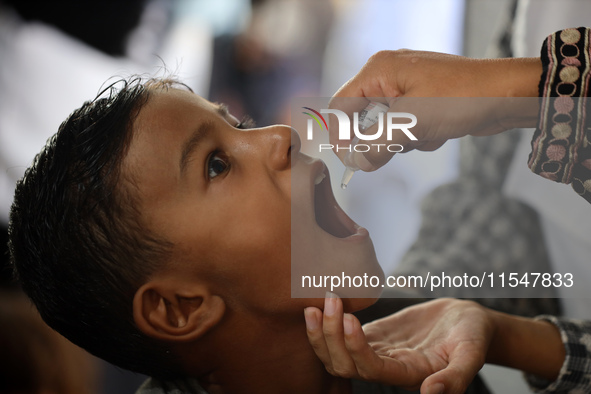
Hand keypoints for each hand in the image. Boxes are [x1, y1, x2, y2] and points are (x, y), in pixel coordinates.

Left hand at [305, 296, 494, 393]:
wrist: (469, 321)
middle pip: (344, 364)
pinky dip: (329, 322)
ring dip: (323, 331)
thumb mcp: (472, 355)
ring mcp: (377, 350)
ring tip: (318, 302)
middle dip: (330, 337)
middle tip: (330, 301)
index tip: (349, 317)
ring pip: (337, 352)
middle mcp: (387, 367)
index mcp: (407, 375)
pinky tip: (323, 301)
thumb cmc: (473, 337)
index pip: (370, 369)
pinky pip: (343, 333)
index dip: (355, 347)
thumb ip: (455, 377)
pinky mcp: (374, 334)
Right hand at [327, 50, 540, 170]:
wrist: (508, 94)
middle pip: (363, 120)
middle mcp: (389, 76)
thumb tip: (356, 163)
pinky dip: (420, 136)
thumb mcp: (411, 124)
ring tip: (429, 131)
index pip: (341, 106)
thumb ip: (375, 145)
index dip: (341, 136)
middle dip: (384, 138)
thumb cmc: (462, 97)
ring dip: (405, 139)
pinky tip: (440, 130)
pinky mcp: (422, 101)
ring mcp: (407, 88)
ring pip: (385, 128)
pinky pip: (406, 128)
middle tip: (403, 143)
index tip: (351, 160)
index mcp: (379, 71)